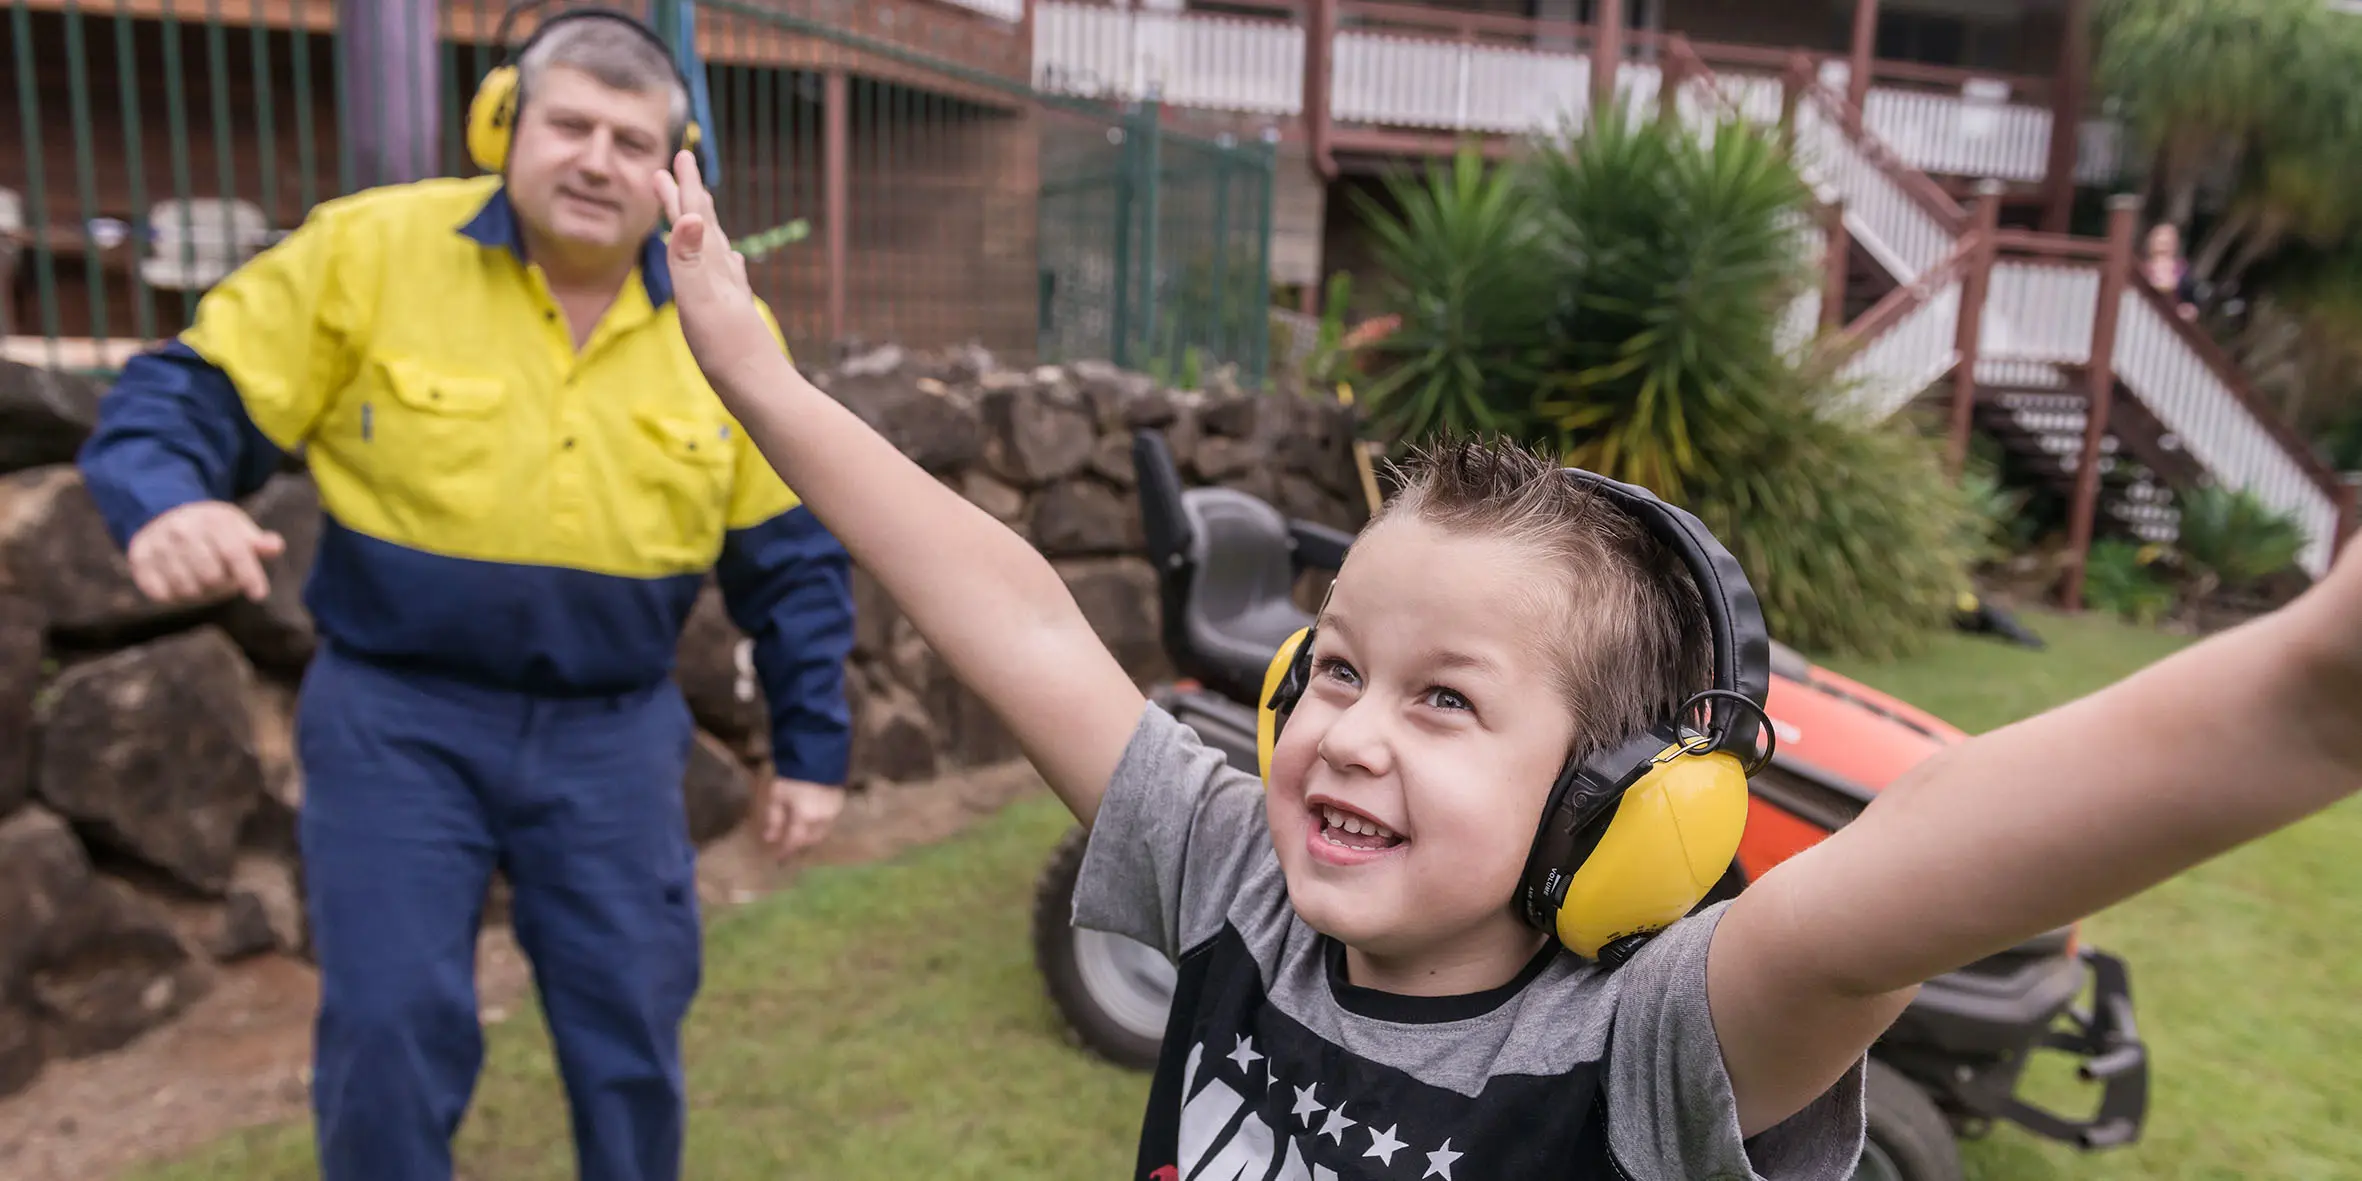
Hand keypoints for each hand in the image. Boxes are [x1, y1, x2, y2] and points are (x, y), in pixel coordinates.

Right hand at [125, 501, 284, 604]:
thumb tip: (275, 546)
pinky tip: (178, 584)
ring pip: (186, 588)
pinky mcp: (138, 557)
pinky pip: (160, 594)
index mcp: (212, 519)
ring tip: (201, 580)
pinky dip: (173, 596)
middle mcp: (181, 527)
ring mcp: (157, 542)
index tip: (259, 595)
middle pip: (211, 575)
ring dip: (199, 593)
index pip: (234, 552)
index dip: (249, 576)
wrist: (164, 514)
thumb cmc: (211, 530)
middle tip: (222, 582)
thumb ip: (257, 542)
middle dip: (222, 586)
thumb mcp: (237, 529)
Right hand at [652, 150, 772, 391]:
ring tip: (698, 206)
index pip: (696, 217)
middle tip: (678, 166)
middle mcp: (724, 275)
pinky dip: (722, 257)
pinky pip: (727, 274)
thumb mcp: (698, 303)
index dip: (686, 187)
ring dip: (702, 222)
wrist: (760, 389)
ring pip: (715, 246)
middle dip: (689, 195)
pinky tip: (731, 258)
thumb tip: (689, 217)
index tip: (680, 155)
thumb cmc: (726, 352)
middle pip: (704, 226)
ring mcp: (732, 293)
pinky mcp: (734, 314)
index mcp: (711, 268)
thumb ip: (689, 260)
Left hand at [762, 777, 845, 858]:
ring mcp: (833, 811)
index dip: (786, 851)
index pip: (794, 841)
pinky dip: (819, 826)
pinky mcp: (839, 802)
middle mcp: (822, 819)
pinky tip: (812, 821)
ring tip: (800, 834)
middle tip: (790, 846)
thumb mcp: (777, 795)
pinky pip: (829, 821)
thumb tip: (770, 838)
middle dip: (800, 844)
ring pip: (822, 832)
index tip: (779, 858)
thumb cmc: (793, 775)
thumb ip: (774, 818)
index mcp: (805, 818)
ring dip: (811, 836)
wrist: (817, 753)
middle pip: (811, 839)